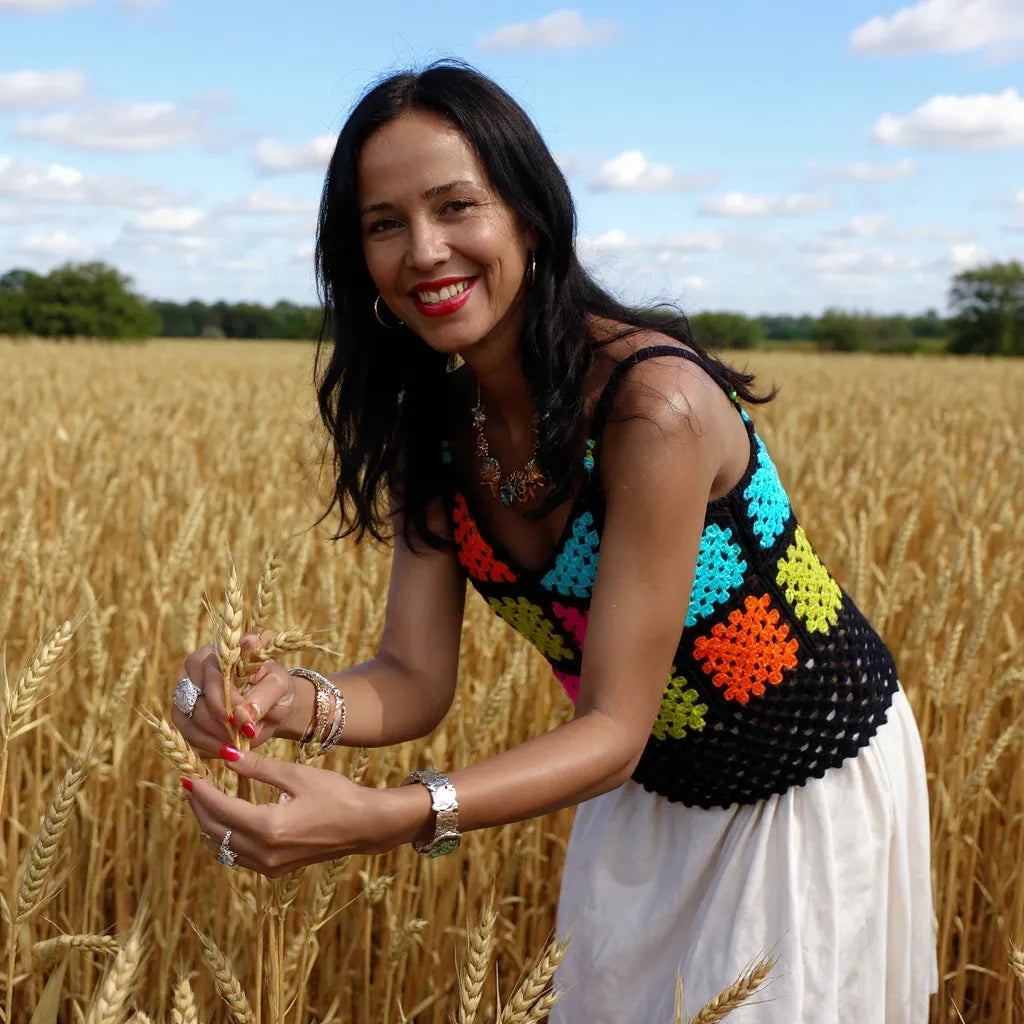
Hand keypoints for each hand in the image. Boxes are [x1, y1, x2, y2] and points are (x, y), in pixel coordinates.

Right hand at [171, 635, 314, 755]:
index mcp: (217, 653)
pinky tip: (225, 751)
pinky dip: (206, 747)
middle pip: (198, 702)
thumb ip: (264, 694)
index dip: (229, 705)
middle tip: (242, 739)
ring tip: (236, 748)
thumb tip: (245, 713)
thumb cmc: (274, 688)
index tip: (247, 725)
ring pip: (188, 721)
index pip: (215, 680)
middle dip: (221, 726)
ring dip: (213, 740)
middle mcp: (194, 669)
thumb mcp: (279, 685)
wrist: (271, 703)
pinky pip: (186, 735)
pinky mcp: (181, 716)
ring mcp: (182, 693)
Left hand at [181, 747, 423, 875]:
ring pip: (223, 847)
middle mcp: (264, 852)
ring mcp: (269, 865)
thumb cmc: (336, 795)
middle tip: (192, 786)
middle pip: (215, 831)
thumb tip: (226, 757)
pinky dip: (226, 837)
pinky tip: (228, 819)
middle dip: (200, 808)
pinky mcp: (275, 869)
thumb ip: (258, 768)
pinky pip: (238, 855)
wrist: (364, 825)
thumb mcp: (297, 775)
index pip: (221, 808)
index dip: (201, 792)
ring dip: (210, 824)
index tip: (189, 776)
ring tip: (205, 800)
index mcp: (268, 827)